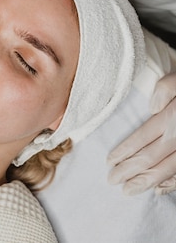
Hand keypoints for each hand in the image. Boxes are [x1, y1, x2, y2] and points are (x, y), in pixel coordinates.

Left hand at [108, 72, 175, 194]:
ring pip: (166, 170)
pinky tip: (158, 190)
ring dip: (146, 181)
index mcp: (172, 119)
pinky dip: (171, 184)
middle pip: (151, 157)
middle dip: (129, 170)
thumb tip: (153, 107)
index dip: (125, 150)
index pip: (143, 137)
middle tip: (111, 180)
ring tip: (129, 190)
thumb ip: (166, 88)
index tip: (109, 160)